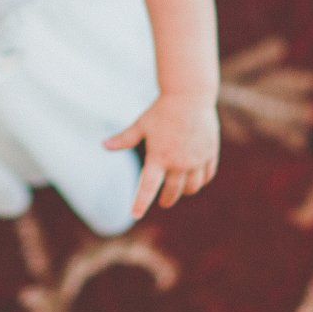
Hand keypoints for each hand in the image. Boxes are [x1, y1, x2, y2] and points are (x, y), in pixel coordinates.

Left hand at [106, 92, 218, 220]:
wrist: (190, 96)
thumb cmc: (162, 110)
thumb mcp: (141, 125)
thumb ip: (124, 139)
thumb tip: (103, 145)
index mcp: (158, 157)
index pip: (148, 187)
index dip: (140, 203)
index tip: (135, 215)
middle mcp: (178, 162)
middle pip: (173, 192)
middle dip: (166, 199)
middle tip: (162, 202)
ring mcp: (196, 159)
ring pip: (192, 187)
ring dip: (184, 191)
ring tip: (179, 190)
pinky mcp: (209, 153)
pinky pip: (206, 175)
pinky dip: (200, 181)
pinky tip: (195, 180)